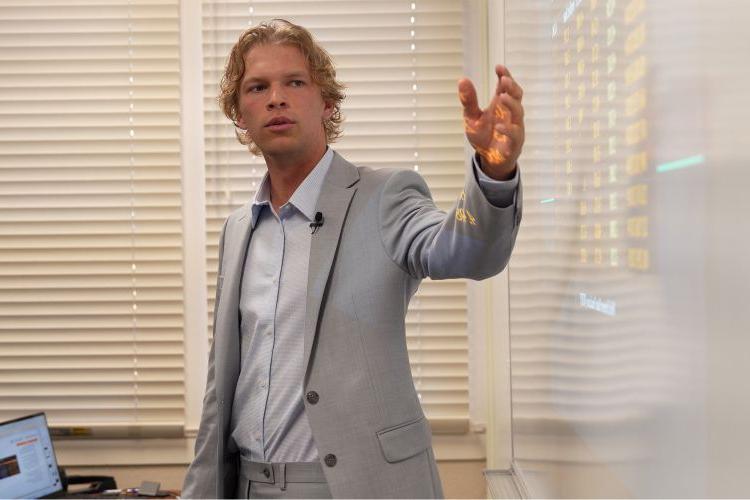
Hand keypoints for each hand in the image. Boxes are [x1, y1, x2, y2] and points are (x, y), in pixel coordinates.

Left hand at [458, 65, 524, 179]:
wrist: (489, 159)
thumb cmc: (483, 136)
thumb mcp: (472, 117)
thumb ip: (469, 100)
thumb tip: (462, 79)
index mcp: (500, 104)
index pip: (505, 86)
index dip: (505, 75)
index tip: (499, 67)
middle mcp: (510, 113)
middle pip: (517, 95)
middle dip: (512, 86)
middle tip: (504, 79)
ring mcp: (514, 127)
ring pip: (519, 112)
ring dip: (511, 103)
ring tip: (501, 97)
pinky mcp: (514, 143)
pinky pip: (515, 134)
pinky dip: (508, 129)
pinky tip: (499, 125)